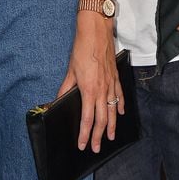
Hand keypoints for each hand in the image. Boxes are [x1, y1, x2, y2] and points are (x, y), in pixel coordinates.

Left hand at [57, 12, 123, 152]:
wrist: (96, 31)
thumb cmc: (82, 48)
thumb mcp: (70, 71)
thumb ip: (65, 89)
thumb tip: (57, 102)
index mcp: (89, 90)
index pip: (87, 118)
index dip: (85, 134)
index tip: (82, 145)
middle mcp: (103, 90)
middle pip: (102, 119)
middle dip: (98, 136)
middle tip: (96, 148)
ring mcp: (111, 83)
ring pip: (113, 110)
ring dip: (112, 125)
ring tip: (111, 137)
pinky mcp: (116, 76)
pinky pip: (120, 95)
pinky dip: (121, 105)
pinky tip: (121, 112)